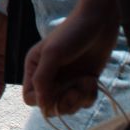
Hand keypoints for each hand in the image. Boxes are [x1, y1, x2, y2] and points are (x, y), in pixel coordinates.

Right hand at [21, 2, 116, 117]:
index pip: (30, 97)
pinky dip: (89, 95)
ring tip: (87, 81)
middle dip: (65, 102)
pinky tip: (92, 80)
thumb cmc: (72, 33)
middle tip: (76, 90)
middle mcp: (49, 77)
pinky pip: (83, 102)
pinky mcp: (83, 83)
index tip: (56, 94)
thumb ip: (42, 79)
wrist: (99, 22)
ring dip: (80, 98)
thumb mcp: (53, 54)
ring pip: (69, 106)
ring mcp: (67, 80)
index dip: (42, 101)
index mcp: (35, 68)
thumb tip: (41, 105)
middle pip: (51, 106)